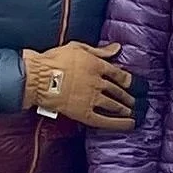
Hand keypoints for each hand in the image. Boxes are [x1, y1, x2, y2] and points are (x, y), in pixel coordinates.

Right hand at [20, 42, 136, 130]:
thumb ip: (99, 50)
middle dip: (128, 96)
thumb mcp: (78, 47)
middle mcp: (98, 82)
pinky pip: (104, 120)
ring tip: (132, 112)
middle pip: (118, 91)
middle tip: (135, 100)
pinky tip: (129, 124)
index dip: (128, 80)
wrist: (37, 77)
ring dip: (125, 109)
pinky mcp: (83, 113)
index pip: (119, 74)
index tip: (133, 84)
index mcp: (97, 65)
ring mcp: (91, 98)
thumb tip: (117, 48)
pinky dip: (119, 123)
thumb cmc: (53, 60)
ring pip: (114, 105)